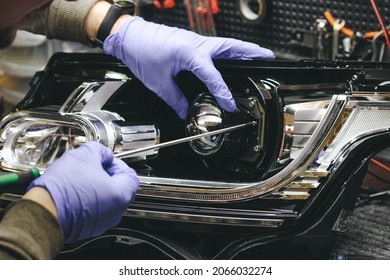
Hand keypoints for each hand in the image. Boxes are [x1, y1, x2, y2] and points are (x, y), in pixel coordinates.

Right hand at [27, 142, 138, 242]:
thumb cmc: (64, 188)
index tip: (105, 160)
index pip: (131, 175)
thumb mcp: (85, 155)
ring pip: (106, 200)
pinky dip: (87, 201)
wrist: (43, 212)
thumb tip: (103, 154)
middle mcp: (116, 211)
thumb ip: (101, 151)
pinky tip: (73, 192)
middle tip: (91, 167)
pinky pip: (94, 210)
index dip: (117, 163)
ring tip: (79, 179)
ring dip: (96, 187)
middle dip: (106, 175)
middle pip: (119, 188)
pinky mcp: (89, 229)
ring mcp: (103, 222)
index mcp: (121, 194)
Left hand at [103, 16, 274, 118]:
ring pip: (227, 44)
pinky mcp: (191, 41)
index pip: (214, 77)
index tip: (230, 105)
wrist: (128, 36)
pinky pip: (216, 45)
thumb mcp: (158, 82)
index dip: (223, 93)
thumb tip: (185, 111)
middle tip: (268, 58)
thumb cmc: (141, 52)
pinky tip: (230, 57)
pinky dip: (228, 50)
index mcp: (190, 53)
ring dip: (243, 49)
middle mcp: (197, 43)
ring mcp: (196, 40)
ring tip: (257, 55)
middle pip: (232, 47)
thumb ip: (175, 99)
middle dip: (252, 53)